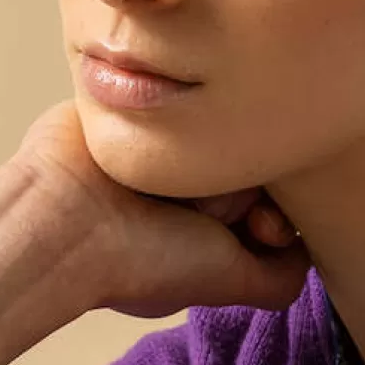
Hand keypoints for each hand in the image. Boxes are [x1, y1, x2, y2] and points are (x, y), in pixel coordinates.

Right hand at [7, 98, 313, 320]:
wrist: (63, 219)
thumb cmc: (140, 258)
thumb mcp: (224, 280)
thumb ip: (275, 277)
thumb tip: (302, 248)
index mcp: (209, 218)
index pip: (272, 198)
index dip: (273, 214)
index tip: (255, 226)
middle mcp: (191, 175)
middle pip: (253, 159)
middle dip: (240, 184)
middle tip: (203, 204)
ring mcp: (168, 136)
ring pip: (225, 124)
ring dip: (209, 149)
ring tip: (174, 172)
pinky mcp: (144, 94)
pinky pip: (187, 83)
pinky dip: (181, 101)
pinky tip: (161, 128)